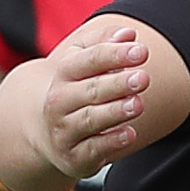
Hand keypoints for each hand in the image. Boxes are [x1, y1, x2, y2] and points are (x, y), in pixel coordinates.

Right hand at [21, 20, 156, 185]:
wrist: (46, 133)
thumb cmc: (75, 92)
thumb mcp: (82, 63)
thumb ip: (104, 44)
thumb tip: (128, 33)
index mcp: (63, 75)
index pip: (87, 60)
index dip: (114, 54)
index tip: (141, 51)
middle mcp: (59, 103)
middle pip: (90, 90)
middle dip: (117, 84)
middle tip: (143, 78)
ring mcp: (65, 131)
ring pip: (91, 120)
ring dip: (115, 112)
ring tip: (138, 104)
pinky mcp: (75, 157)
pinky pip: (93, 149)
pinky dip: (111, 143)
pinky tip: (130, 134)